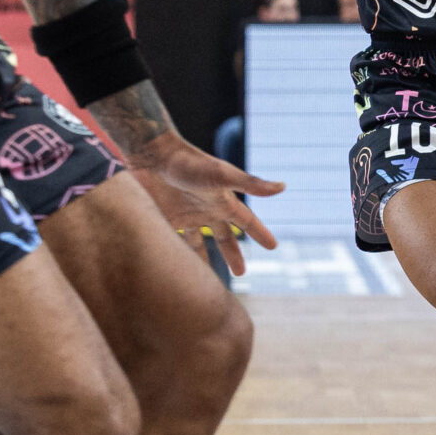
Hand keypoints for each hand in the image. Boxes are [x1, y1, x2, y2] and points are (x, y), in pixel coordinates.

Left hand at [131, 137, 282, 273]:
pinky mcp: (165, 218)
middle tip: (241, 273)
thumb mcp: (222, 175)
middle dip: (233, 254)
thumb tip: (283, 186)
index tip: (273, 246)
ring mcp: (185, 215)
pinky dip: (178, 254)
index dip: (260, 233)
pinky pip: (175, 241)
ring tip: (204, 277)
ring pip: (198, 243)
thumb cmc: (190, 163)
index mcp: (223, 201)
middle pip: (224, 237)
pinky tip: (176, 267)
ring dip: (203, 259)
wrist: (153, 157)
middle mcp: (206, 210)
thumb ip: (250, 184)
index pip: (247, 221)